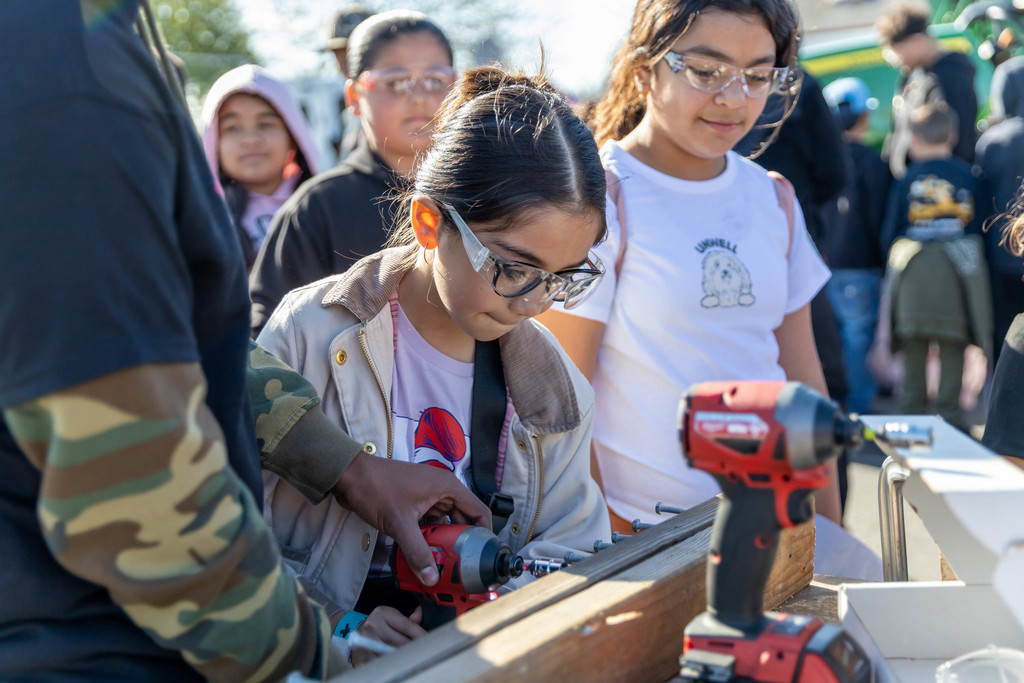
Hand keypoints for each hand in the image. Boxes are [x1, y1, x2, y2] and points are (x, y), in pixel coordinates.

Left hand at [331, 453, 490, 584]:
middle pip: (463, 521)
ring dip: (445, 543)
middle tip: (464, 567)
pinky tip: (425, 555)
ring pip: (446, 524)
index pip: (479, 512)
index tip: (484, 557)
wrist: (349, 476)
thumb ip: (417, 551)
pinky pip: (430, 524)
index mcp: (447, 487)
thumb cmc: (375, 488)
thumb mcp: (400, 523)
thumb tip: (431, 577)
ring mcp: (428, 497)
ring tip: (446, 565)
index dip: (485, 535)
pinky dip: (430, 538)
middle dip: (463, 544)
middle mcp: (442, 490)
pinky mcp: (415, 504)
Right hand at [350, 606, 426, 666]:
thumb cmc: (380, 627)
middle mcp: (373, 625)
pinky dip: (391, 664)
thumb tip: (420, 614)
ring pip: (393, 653)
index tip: (431, 641)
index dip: (420, 634)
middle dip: (414, 648)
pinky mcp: (363, 655)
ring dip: (404, 657)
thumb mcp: (393, 618)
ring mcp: (366, 641)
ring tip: (413, 659)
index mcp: (383, 613)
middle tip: (424, 652)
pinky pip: (381, 662)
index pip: (406, 625)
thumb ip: (408, 620)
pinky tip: (398, 664)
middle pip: (402, 641)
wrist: (358, 634)